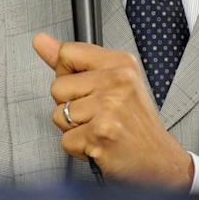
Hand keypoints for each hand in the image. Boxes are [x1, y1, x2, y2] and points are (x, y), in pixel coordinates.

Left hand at [32, 33, 193, 188]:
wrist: (158, 158)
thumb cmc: (134, 121)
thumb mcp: (112, 81)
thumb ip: (74, 61)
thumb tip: (41, 40)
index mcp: (120, 62)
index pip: (67, 53)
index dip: (68, 74)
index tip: (87, 87)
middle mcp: (118, 80)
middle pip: (57, 86)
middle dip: (70, 105)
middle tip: (97, 114)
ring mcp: (110, 107)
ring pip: (59, 114)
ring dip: (73, 129)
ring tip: (98, 128)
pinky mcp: (101, 133)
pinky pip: (66, 140)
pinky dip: (78, 148)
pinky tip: (99, 144)